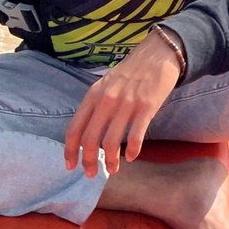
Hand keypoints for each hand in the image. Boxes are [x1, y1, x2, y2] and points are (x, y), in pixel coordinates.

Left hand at [63, 33, 182, 176]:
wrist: (159, 53)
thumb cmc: (132, 71)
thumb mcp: (106, 84)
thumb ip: (96, 105)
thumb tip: (86, 133)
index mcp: (93, 95)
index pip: (74, 128)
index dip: (70, 151)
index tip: (70, 166)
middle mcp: (106, 100)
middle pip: (89, 140)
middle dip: (88, 162)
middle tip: (91, 174)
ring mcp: (126, 104)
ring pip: (111, 142)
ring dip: (110, 161)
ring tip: (113, 169)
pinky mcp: (147, 106)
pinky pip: (135, 136)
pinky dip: (132, 151)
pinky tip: (132, 157)